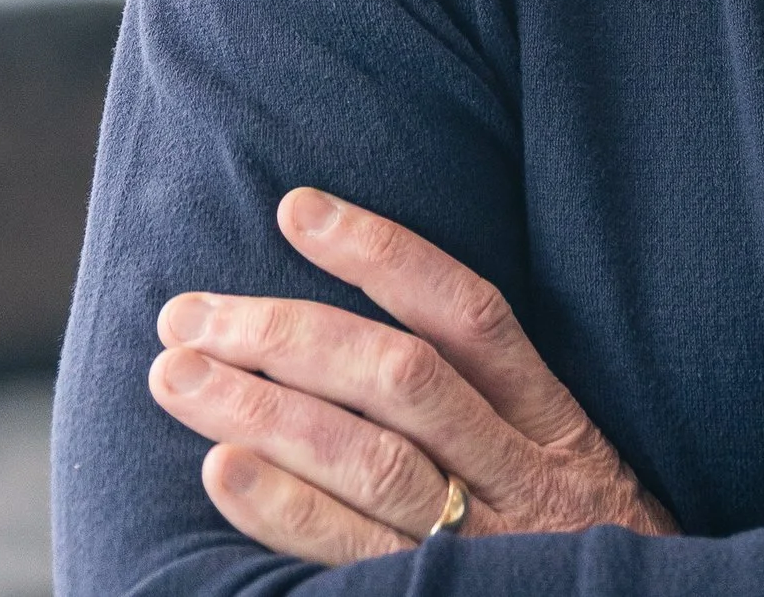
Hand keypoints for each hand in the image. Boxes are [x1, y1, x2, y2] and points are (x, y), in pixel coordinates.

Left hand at [148, 187, 677, 563]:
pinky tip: (223, 470)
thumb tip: (381, 318)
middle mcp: (523, 473)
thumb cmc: (586, 548)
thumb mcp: (571, 462)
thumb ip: (497, 405)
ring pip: (373, 461)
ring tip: (177, 375)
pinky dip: (286, 509)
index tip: (296, 209)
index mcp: (555, 421)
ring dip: (264, 410)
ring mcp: (486, 546)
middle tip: (189, 312)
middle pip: (404, 381)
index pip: (470, 314)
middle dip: (289, 334)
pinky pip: (356, 555)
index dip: (385, 256)